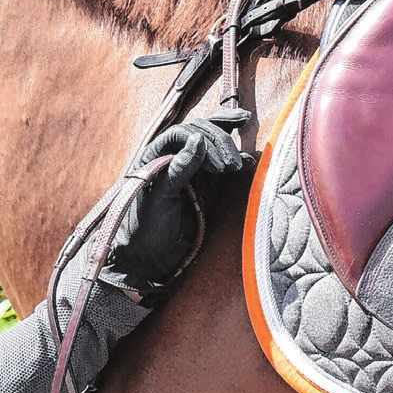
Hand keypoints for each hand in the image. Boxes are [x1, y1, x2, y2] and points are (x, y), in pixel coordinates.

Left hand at [102, 109, 250, 300]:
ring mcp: (191, 171)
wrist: (150, 259)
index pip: (182, 134)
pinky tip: (247, 163)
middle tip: (232, 165)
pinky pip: (223, 166)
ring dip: (229, 149)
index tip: (217, 165)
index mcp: (156, 156)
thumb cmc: (146, 227)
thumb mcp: (160, 196)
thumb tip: (198, 139)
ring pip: (213, 146)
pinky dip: (237, 161)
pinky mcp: (206, 185)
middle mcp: (174, 158)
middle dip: (220, 143)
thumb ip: (178, 168)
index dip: (203, 141)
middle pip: (201, 135)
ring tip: (238, 165)